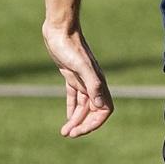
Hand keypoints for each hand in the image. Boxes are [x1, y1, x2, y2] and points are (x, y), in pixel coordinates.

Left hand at [42, 16, 113, 137]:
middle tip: (68, 134)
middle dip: (83, 125)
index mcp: (98, 82)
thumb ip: (93, 84)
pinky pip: (75, 97)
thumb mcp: (80, 66)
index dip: (94, 123)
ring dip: (76, 120)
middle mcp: (93, 83)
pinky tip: (67, 118)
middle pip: (93, 111)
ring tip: (64, 132)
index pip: (104, 110)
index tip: (80, 130)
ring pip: (83, 107)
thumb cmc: (69, 46)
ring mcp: (82, 79)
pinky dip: (72, 109)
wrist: (60, 29)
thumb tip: (101, 105)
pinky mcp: (72, 76)